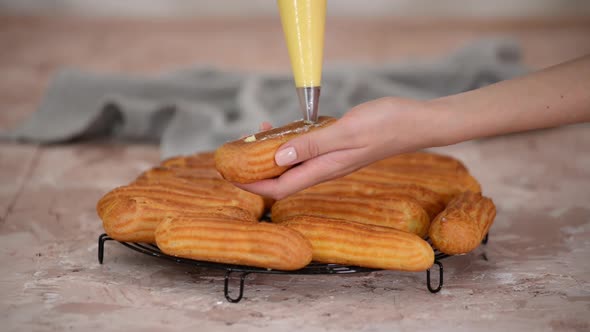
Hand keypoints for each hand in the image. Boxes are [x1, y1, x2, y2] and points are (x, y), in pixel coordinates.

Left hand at [235, 97, 440, 199]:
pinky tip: (287, 127)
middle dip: (256, 169)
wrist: (415, 121)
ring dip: (272, 153)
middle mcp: (324, 168)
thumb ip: (312, 145)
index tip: (230, 175)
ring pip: (293, 163)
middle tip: (238, 150)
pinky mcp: (336, 146)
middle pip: (282, 177)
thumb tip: (278, 157)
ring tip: (258, 134)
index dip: (253, 185)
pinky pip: (305, 149)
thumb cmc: (386, 125)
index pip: (279, 187)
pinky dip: (290, 141)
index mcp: (324, 169)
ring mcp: (330, 158)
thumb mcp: (346, 132)